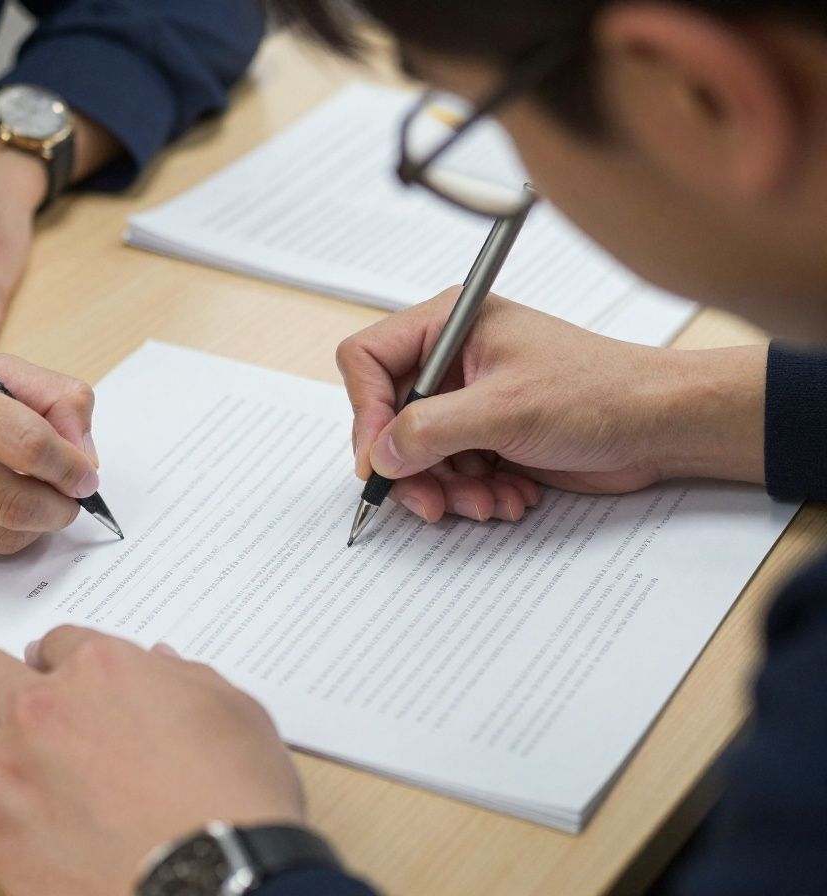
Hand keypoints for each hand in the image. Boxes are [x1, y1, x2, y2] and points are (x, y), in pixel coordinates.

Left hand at [0, 628, 303, 895]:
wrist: (210, 872)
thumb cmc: (232, 791)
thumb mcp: (232, 710)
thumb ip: (185, 678)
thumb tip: (163, 663)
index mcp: (103, 667)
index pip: (58, 642)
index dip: (48, 650)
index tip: (41, 659)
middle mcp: (43, 705)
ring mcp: (7, 765)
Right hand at [338, 289, 766, 523]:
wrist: (660, 426)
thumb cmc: (600, 392)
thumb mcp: (505, 409)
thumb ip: (431, 430)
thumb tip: (380, 455)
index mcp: (449, 325)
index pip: (367, 360)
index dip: (367, 413)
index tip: (381, 459)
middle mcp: (451, 359)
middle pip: (388, 417)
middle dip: (411, 466)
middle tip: (431, 501)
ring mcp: (468, 399)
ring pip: (417, 454)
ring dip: (447, 489)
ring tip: (487, 501)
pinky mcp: (486, 435)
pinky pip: (449, 472)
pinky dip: (471, 494)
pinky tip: (509, 496)